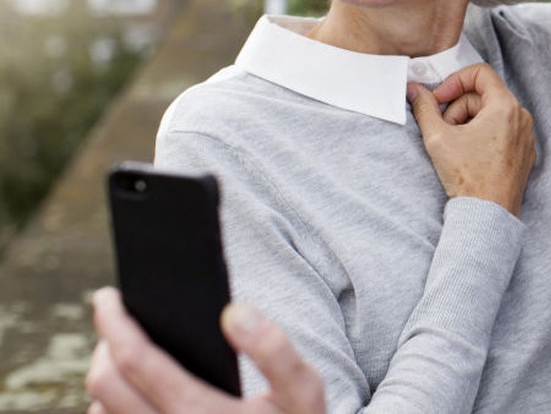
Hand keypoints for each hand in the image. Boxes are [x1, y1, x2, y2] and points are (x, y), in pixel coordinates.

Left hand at [86, 287, 324, 413]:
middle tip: (121, 322)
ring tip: (131, 357)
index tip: (109, 297)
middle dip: (104, 344)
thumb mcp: (302, 392)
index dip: (114, 322)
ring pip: (100, 413)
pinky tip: (137, 395)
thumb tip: (233, 312)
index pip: (133, 360)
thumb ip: (274, 350)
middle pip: (103, 384)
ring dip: (108, 380)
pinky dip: (112, 408)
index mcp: (197, 413)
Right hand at [407, 63, 535, 216]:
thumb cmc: (468, 178)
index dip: (455, 81)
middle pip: (483, 95)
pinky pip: (501, 131)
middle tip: (443, 129)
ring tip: (455, 145)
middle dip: (458, 108)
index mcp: (505, 107)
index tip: (439, 99)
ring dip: (468, 122)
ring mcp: (525, 135)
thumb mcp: (438, 138)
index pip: (480, 73)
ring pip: (491, 114)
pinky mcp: (523, 151)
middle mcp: (521, 117)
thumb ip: (424, 108)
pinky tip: (470, 155)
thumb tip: (414, 90)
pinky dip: (482, 135)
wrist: (488, 214)